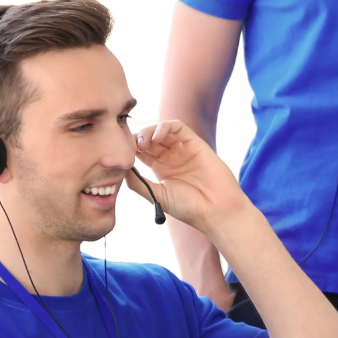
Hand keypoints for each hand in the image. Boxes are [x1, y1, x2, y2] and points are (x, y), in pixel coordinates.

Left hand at [130, 120, 251, 239]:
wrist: (215, 210)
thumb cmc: (188, 207)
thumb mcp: (157, 195)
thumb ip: (138, 182)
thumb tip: (121, 168)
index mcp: (161, 170)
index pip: (141, 152)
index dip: (130, 149)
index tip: (122, 154)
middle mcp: (171, 157)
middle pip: (149, 139)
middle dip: (137, 139)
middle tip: (130, 147)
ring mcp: (182, 149)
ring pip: (161, 130)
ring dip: (148, 132)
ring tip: (143, 143)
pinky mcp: (194, 143)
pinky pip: (177, 127)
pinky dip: (164, 126)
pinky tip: (157, 137)